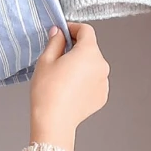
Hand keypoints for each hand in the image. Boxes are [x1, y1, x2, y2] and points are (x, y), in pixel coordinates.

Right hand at [30, 24, 108, 150]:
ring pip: (93, 65)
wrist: (54, 121)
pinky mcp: (102, 96)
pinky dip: (85, 80)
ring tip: (64, 75)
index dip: (73, 28)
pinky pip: (94, 81)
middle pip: (90, 48)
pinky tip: (71, 88)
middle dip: (76, 48)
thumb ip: (55, 41)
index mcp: (89, 52)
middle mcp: (101, 66)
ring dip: (81, 65)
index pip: (86, 30)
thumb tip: (59, 33)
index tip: (63, 33)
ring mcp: (104, 82)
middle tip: (58, 56)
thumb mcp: (46, 60)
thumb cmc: (48, 92)